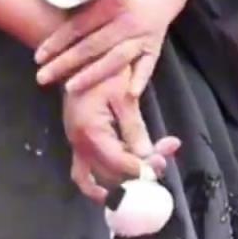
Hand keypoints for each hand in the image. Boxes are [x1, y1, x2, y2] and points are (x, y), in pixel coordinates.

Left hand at [35, 0, 181, 98]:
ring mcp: (143, 34)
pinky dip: (140, 79)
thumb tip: (77, 0)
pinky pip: (148, 65)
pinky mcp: (155, 45)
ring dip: (93, 76)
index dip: (58, 41)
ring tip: (69, 89)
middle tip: (42, 78)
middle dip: (65, 64)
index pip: (80, 24)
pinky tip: (128, 95)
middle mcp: (128, 19)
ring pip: (116, 60)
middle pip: (92, 46)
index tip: (38, 56)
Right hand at [64, 65, 179, 203]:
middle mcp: (79, 143)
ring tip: (147, 171)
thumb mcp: (123, 95)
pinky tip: (116, 184)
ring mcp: (75, 143)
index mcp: (90, 131)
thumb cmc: (101, 69)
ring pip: (97, 176)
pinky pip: (84, 170)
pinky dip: (99, 180)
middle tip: (162, 161)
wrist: (78, 53)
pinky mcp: (76, 139)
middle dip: (137, 172)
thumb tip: (148, 157)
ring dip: (122, 178)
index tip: (162, 163)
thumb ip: (134, 128)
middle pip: (109, 173)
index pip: (118, 162)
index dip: (142, 167)